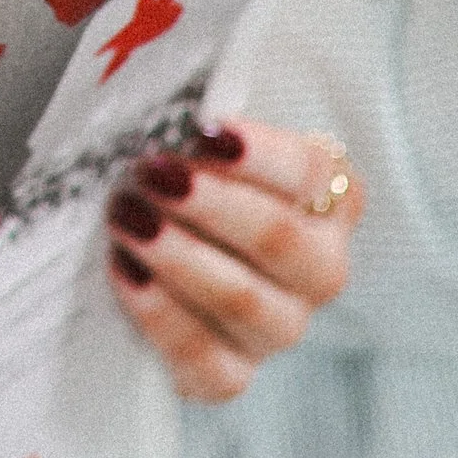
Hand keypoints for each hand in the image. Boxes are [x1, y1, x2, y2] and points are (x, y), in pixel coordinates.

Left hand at [102, 117, 357, 400]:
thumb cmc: (185, 166)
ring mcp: (280, 327)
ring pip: (243, 300)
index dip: (258, 153)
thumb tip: (167, 82)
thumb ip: (200, 109)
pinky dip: (161, 317)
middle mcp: (320, 267)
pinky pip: (206, 359)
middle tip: (149, 175)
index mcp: (332, 195)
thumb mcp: (202, 129)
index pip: (309, 171)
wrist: (155, 237)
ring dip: (179, 257)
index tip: (204, 129)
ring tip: (126, 218)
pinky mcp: (231, 375)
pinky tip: (125, 274)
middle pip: (278, 239)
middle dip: (208, 205)